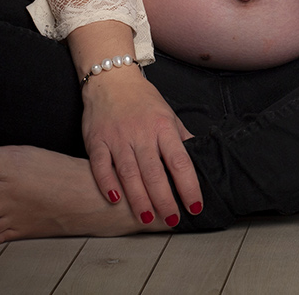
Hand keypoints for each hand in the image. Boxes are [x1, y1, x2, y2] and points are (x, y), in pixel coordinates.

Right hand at [78, 62, 200, 227]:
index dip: (189, 186)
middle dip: (164, 198)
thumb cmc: (143, 100)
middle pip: (154, 172)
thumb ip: (181, 138)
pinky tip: (114, 199)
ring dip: (138, 197)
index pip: (180, 161)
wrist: (111, 78)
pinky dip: (107, 182)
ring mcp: (118, 138)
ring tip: (146, 218)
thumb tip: (202, 157)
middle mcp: (142, 134)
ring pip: (129, 172)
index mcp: (164, 128)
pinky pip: (100, 165)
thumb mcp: (168, 115)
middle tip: (171, 219)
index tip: (195, 206)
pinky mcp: (96, 141)